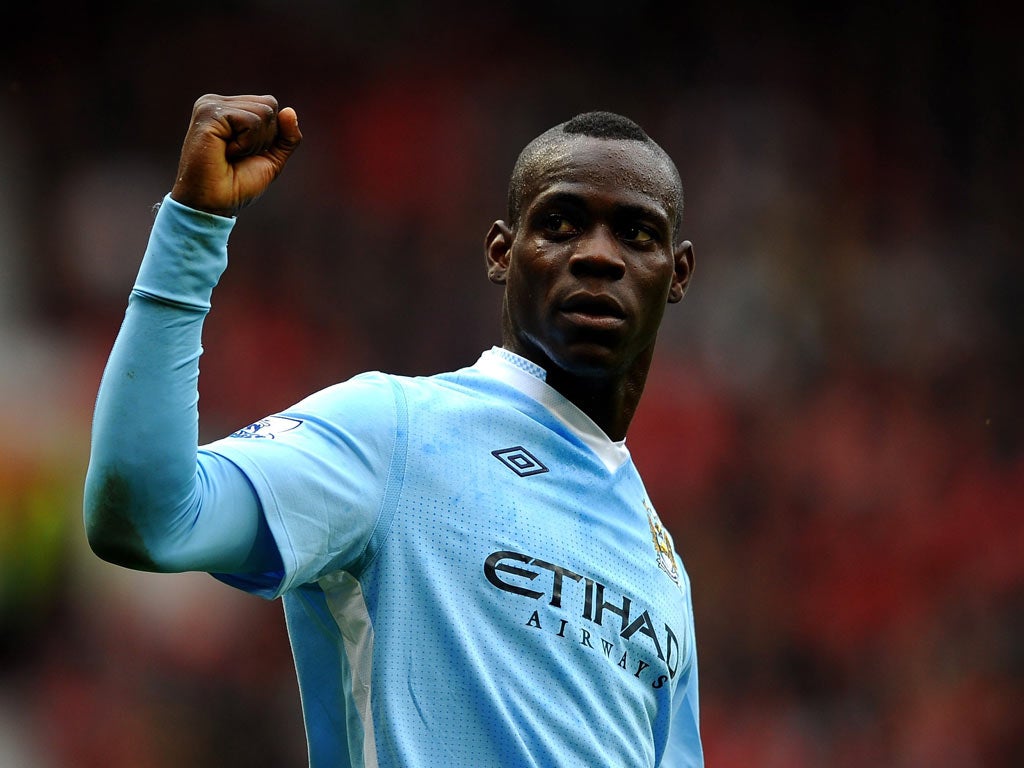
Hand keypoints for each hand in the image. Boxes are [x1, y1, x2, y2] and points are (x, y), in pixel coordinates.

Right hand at [170, 94, 301, 216]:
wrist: (213, 204)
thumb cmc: (237, 184)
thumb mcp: (271, 159)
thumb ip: (286, 137)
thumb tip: (290, 111)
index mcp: (229, 108)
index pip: (270, 104)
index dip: (271, 135)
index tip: (246, 153)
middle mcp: (217, 102)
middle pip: (269, 105)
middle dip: (265, 138)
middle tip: (238, 155)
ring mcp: (210, 105)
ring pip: (263, 112)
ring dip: (255, 143)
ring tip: (231, 154)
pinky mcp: (209, 113)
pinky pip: (250, 122)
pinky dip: (247, 144)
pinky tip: (227, 152)